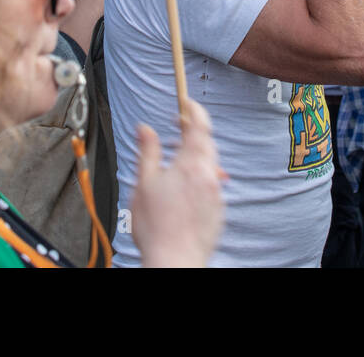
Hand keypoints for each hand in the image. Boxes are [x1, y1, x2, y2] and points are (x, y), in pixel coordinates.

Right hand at [132, 98, 225, 267]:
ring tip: (175, 166)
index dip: (193, 110)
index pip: (199, 125)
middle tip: (176, 132)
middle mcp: (209, 176)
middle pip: (207, 144)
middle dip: (193, 135)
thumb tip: (145, 128)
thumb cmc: (156, 226)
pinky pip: (211, 185)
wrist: (175, 261)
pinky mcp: (219, 210)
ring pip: (210, 165)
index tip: (186, 102)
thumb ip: (148, 151)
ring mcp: (217, 193)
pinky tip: (183, 192)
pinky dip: (200, 179)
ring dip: (195, 158)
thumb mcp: (144, 183)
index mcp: (191, 164)